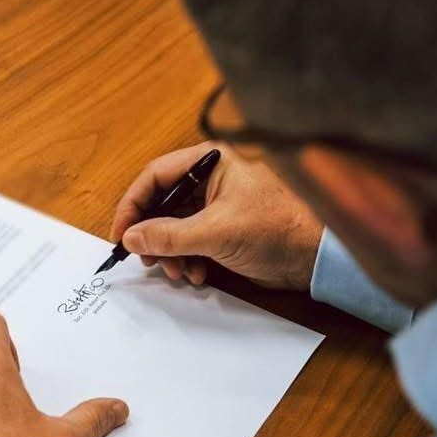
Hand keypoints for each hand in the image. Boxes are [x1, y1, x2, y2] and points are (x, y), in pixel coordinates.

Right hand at [111, 142, 323, 288]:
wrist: (314, 258)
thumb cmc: (278, 229)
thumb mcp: (216, 232)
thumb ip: (169, 235)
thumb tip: (132, 238)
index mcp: (210, 162)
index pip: (155, 176)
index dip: (133, 205)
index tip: (121, 234)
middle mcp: (210, 180)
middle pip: (161, 204)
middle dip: (153, 236)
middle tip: (148, 259)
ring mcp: (215, 207)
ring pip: (172, 228)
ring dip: (170, 254)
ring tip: (179, 272)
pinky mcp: (222, 231)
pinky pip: (188, 244)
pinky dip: (186, 261)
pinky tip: (197, 274)